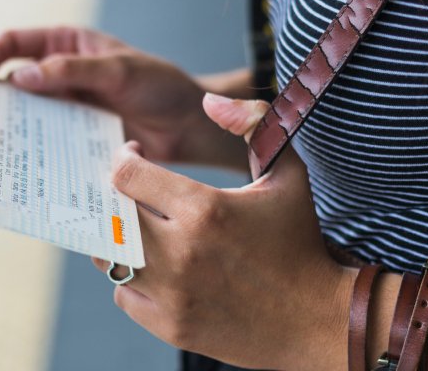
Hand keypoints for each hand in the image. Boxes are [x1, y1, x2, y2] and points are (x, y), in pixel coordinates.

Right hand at [0, 26, 246, 169]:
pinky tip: (32, 164)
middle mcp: (62, 76)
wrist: (189, 126)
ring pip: (30, 116)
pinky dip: (38, 151)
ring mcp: (68, 108)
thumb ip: (71, 71)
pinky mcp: (77, 137)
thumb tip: (20, 77)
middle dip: (0, 99)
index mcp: (67, 45)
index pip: (17, 42)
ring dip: (17, 129)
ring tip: (5, 146)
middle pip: (16, 82)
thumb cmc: (160, 86)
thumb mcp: (118, 70)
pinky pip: (49, 143)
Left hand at [93, 94, 356, 369]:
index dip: (123, 159)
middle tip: (132, 195)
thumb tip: (210, 100)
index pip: (127, 175)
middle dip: (116, 199)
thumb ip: (254, 123)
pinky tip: (156, 270)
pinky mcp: (170, 325)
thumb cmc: (299, 242)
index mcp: (204, 208)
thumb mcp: (287, 174)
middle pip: (111, 216)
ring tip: (141, 232)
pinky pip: (124, 295)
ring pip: (110, 258)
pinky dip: (132, 281)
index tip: (133, 156)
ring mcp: (172, 293)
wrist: (318, 319)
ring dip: (119, 241)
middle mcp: (181, 251)